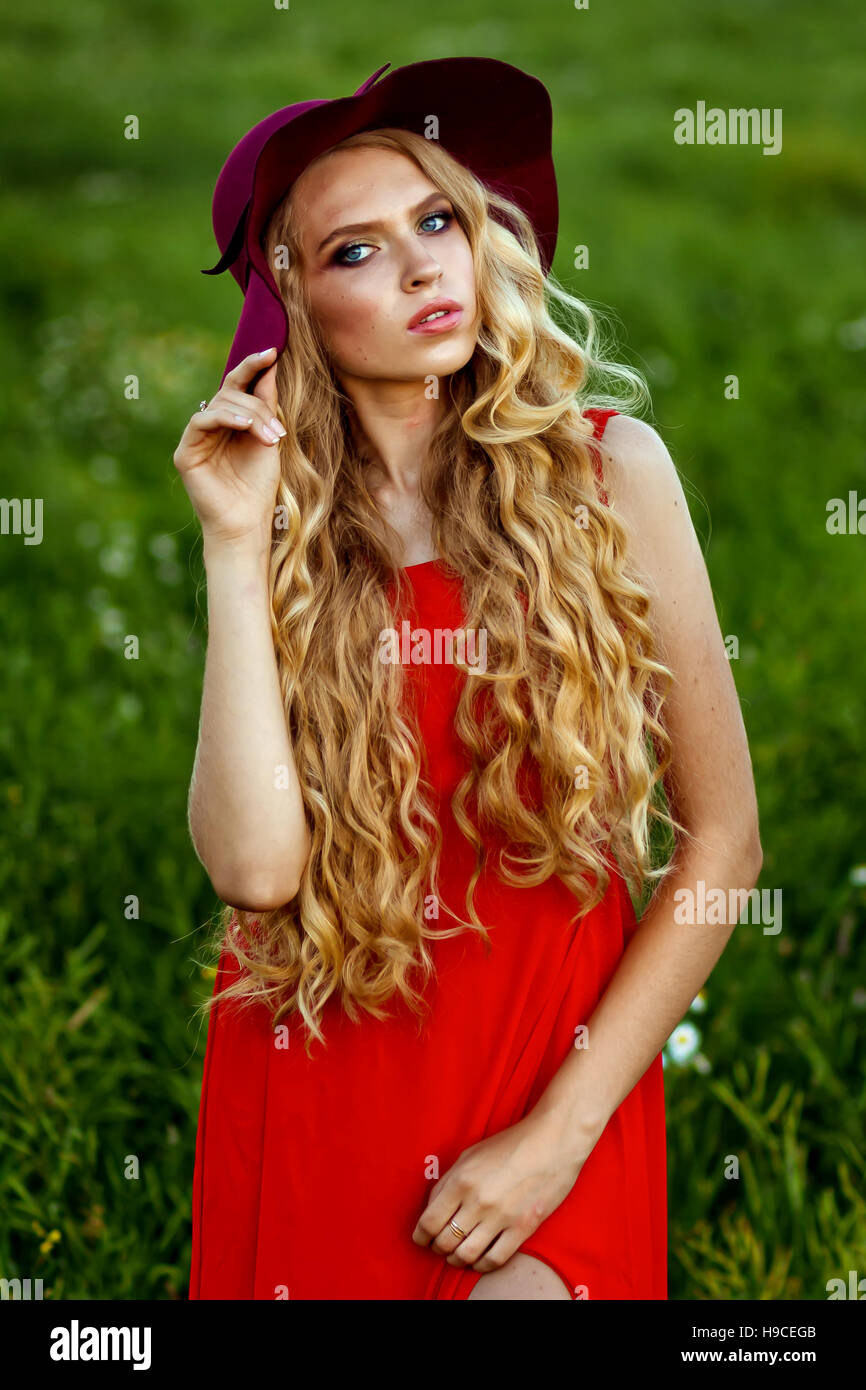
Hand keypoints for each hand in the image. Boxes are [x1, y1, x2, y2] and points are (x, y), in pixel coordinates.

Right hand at [173, 346, 287, 545]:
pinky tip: (245, 427)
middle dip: (258, 406)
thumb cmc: (259, 486)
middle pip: (232, 394)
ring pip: (220, 404)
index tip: (272, 351)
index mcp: (231, 422)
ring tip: (270, 437)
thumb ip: (266, 405)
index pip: (238, 386)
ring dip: (250, 415)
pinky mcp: (185, 452)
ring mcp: (196, 438)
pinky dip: (225, 418)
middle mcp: (212, 426)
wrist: (247, 523)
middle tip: (277, 430)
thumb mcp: (269, 439)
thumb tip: (270, 365)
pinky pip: (202, 420)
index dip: (252, 366)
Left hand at [411, 1111, 586, 1273]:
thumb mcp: (470, 1154)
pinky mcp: (523, 1228)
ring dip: (456, 1259)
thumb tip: (433, 1208)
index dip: (421, 1236)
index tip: (421, 1239)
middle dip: (437, 1248)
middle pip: (445, 1241)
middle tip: (439, 1246)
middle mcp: (478, 1201)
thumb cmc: (510, 1144)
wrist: (553, 1142)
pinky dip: (481, 1265)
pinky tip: (479, 1260)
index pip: (429, 1221)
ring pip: (466, 1255)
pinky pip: (494, 1259)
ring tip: (456, 1255)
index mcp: (461, 1180)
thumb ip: (448, 1181)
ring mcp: (501, 1217)